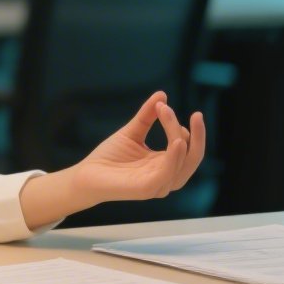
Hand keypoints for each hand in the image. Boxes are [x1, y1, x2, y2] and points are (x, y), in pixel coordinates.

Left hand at [69, 91, 205, 206]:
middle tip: (198, 114)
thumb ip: (147, 116)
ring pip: (181, 162)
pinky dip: (175, 157)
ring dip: (178, 136)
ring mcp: (159, 185)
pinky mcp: (148, 189)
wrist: (86, 175)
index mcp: (165, 165)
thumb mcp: (132, 132)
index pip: (186, 147)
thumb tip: (162, 95)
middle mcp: (166, 177)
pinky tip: (178, 141)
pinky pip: (168, 174)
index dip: (180, 127)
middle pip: (192, 157)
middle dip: (198, 136)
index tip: (164, 106)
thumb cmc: (109, 157)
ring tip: (168, 114)